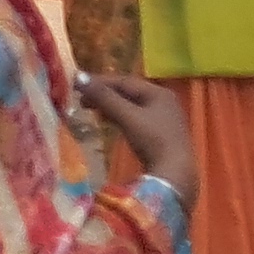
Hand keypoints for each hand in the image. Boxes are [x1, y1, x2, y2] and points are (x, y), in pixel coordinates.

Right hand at [80, 73, 200, 210]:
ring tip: (91, 111)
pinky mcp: (161, 137)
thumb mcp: (127, 116)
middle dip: (105, 95)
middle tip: (82, 100)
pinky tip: (109, 123)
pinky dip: (120, 119)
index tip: (78, 85)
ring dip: (111, 107)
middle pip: (129, 93)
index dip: (100, 81)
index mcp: (159, 93)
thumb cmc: (153, 140)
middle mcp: (164, 102)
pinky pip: (136, 120)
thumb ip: (104, 97)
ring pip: (132, 107)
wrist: (175, 176)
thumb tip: (78, 77)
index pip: (125, 81)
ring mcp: (164, 120)